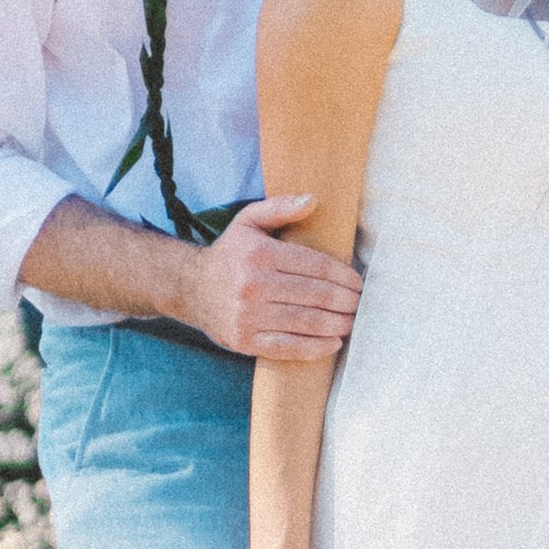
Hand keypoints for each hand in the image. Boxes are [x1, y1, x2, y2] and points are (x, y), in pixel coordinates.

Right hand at [191, 197, 361, 361]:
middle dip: (345, 301)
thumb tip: (313, 200)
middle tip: (359, 304)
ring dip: (336, 324)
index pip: (315, 266)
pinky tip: (332, 343)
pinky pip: (287, 347)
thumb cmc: (230, 254)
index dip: (343, 276)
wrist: (189, 288)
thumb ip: (281, 208)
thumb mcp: (249, 221)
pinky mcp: (244, 341)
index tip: (357, 283)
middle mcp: (254, 285)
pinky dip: (314, 348)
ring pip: (305, 322)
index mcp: (260, 254)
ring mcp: (248, 316)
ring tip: (350, 322)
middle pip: (315, 295)